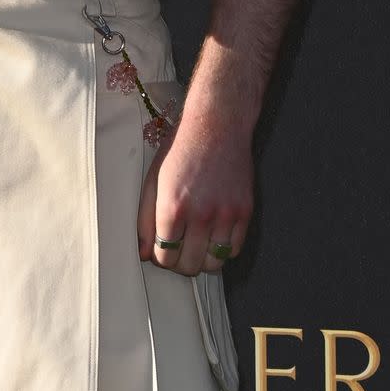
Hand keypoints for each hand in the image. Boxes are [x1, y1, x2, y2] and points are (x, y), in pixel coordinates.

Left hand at [136, 119, 253, 276]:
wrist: (216, 125)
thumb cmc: (181, 149)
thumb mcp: (153, 179)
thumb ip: (145, 218)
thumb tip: (145, 253)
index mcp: (172, 207)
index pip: (164, 257)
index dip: (161, 257)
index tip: (162, 249)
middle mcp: (200, 214)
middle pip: (189, 265)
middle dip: (180, 262)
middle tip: (179, 248)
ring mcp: (225, 215)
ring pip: (213, 264)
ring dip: (202, 259)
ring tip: (196, 244)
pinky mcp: (244, 212)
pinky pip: (234, 250)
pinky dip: (223, 249)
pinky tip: (214, 234)